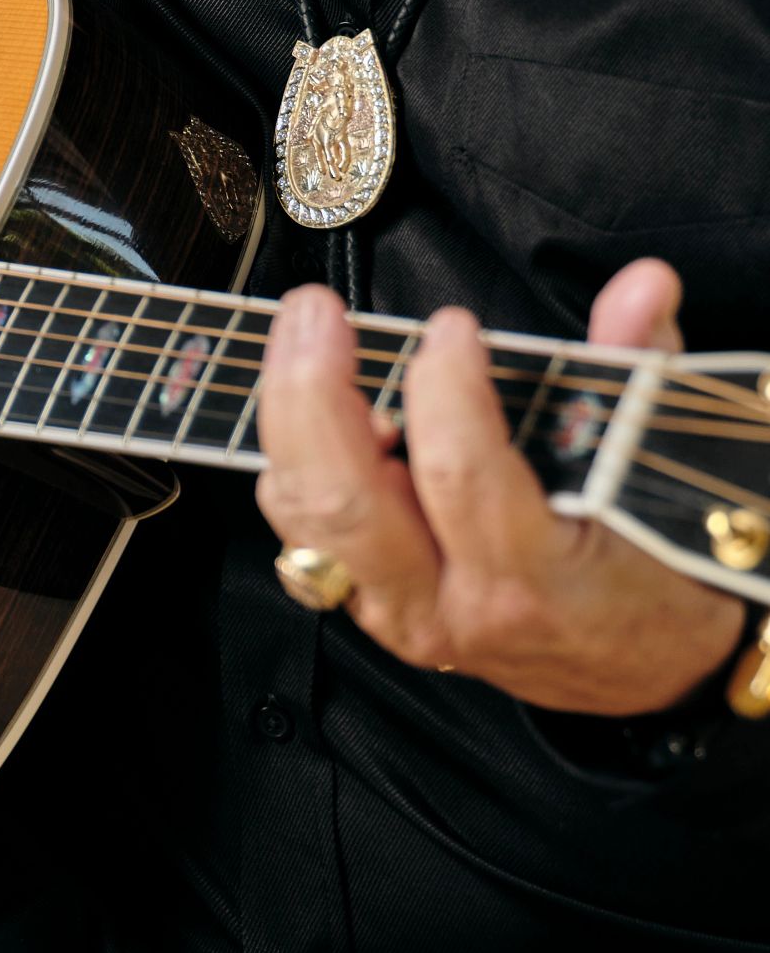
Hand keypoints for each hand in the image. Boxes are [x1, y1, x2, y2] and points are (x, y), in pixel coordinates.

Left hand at [255, 259, 743, 715]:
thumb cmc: (657, 571)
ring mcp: (399, 611)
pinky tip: (313, 409)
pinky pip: (303, 534)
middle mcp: (451, 604)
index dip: (445, 392)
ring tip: (303, 340)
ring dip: (289, 421)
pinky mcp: (368, 606)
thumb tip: (641, 285)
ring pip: (307, 519)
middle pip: (346, 502)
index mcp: (535, 579)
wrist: (640, 668)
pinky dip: (295, 463)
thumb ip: (642, 370)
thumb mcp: (662, 474)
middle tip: (316, 310)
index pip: (461, 475)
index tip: (452, 328)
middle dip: (313, 393)